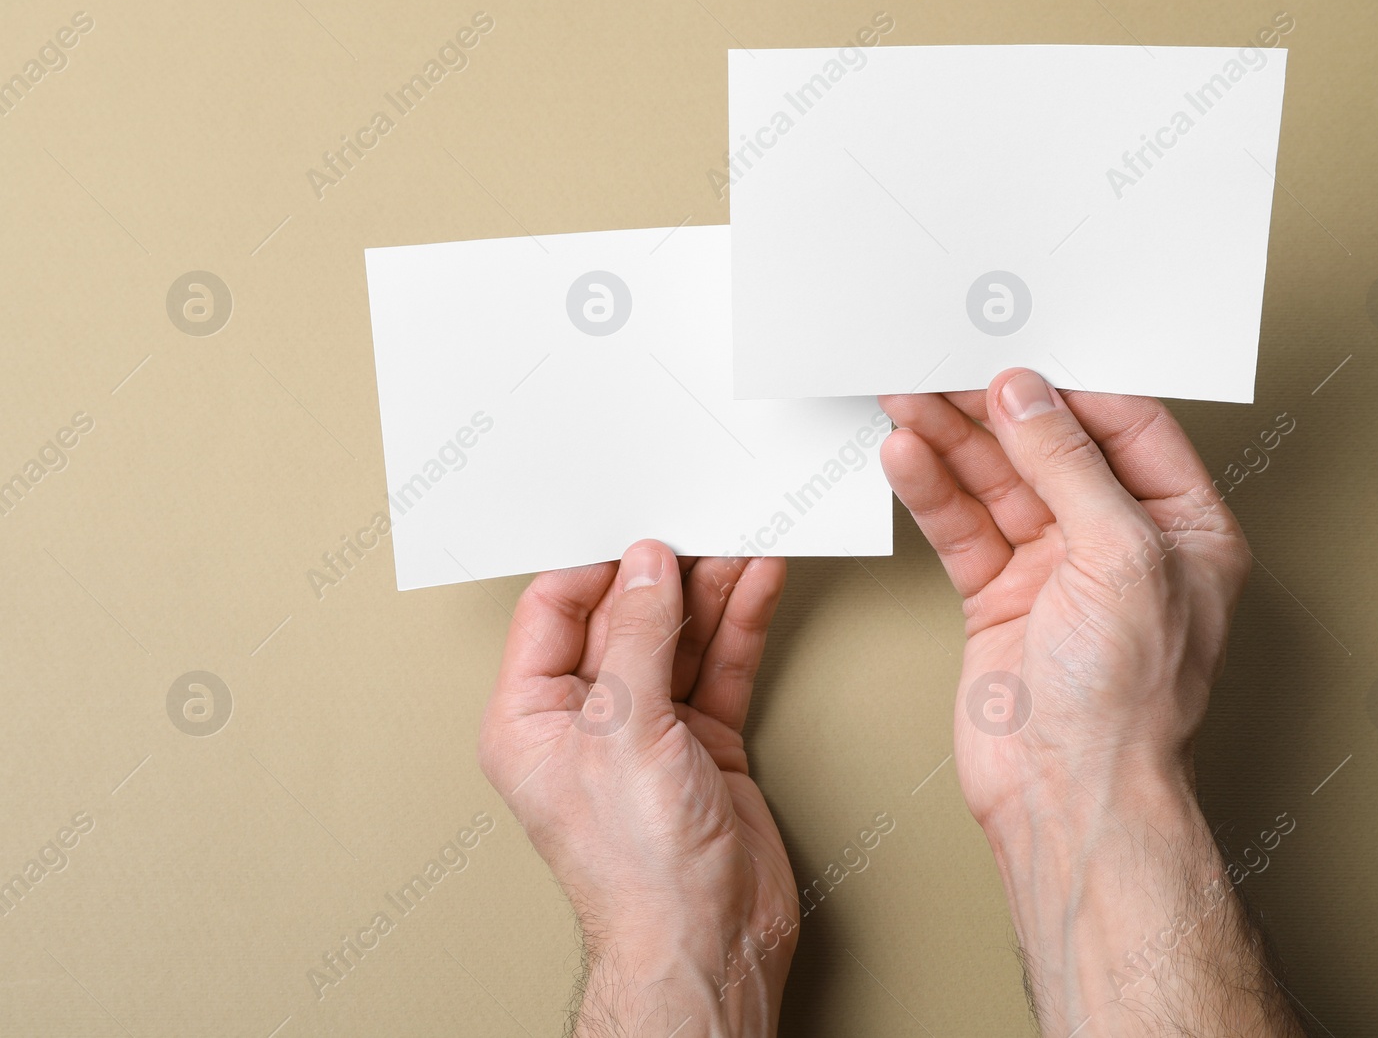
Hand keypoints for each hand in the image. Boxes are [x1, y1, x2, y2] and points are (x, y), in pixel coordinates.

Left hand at [478, 542, 796, 1036]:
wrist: (708, 942)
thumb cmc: (637, 868)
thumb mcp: (623, 731)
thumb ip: (637, 638)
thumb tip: (647, 568)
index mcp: (529, 717)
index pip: (554, 612)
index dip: (598, 567)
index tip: (641, 533)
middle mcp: (585, 719)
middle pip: (622, 618)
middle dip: (664, 573)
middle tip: (702, 524)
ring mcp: (648, 730)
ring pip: (679, 637)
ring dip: (712, 590)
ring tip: (743, 540)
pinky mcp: (703, 743)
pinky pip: (720, 666)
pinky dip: (741, 624)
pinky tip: (759, 583)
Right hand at [880, 370, 1299, 1034]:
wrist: (1069, 797)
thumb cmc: (1129, 701)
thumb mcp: (1121, 556)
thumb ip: (1070, 466)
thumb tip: (1029, 395)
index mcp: (1183, 525)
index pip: (1128, 427)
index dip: (1072, 387)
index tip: (1018, 352)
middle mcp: (1121, 541)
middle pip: (1051, 449)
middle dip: (995, 408)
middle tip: (942, 365)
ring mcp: (1056, 568)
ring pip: (998, 483)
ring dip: (952, 440)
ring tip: (906, 396)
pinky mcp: (999, 595)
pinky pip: (962, 527)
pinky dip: (932, 490)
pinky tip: (906, 455)